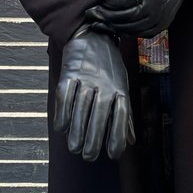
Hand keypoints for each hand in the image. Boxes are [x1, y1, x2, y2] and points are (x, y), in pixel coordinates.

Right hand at [53, 25, 135, 161]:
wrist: (92, 36)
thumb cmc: (109, 68)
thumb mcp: (122, 87)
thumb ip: (125, 115)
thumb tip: (131, 142)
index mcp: (119, 88)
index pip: (121, 114)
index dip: (117, 135)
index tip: (112, 155)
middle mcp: (104, 83)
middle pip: (99, 113)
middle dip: (94, 137)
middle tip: (88, 156)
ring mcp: (86, 77)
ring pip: (80, 106)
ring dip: (77, 129)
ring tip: (74, 148)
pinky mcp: (69, 72)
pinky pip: (64, 95)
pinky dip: (62, 112)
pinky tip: (61, 128)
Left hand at [83, 0, 192, 36]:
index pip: (119, 2)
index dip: (105, 5)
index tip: (96, 4)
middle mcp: (153, 5)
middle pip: (123, 18)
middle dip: (106, 18)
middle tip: (93, 16)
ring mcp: (159, 17)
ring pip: (131, 29)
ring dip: (114, 27)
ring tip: (102, 23)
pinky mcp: (163, 24)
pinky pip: (142, 34)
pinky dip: (129, 32)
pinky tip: (119, 28)